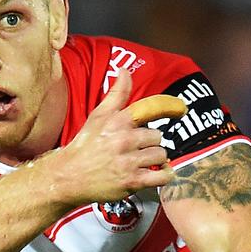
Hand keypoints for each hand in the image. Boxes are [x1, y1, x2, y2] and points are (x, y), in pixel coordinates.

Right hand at [48, 70, 182, 206]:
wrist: (69, 176)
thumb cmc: (85, 145)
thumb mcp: (98, 116)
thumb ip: (116, 94)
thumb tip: (125, 70)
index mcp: (117, 121)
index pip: (151, 108)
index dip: (171, 107)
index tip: (181, 109)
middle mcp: (124, 139)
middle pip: (157, 136)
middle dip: (150, 142)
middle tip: (136, 148)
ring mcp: (129, 161)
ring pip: (161, 155)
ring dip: (154, 160)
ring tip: (140, 162)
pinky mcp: (132, 181)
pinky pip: (162, 176)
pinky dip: (163, 176)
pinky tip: (156, 174)